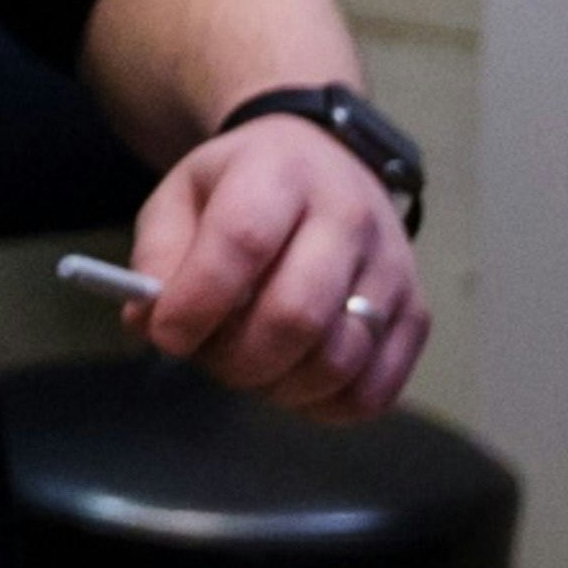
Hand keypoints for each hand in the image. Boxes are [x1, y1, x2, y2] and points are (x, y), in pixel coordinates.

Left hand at [122, 114, 427, 419]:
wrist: (323, 162)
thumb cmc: (240, 187)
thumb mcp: (181, 196)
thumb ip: (158, 255)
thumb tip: (149, 321)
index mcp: (279, 173)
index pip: (243, 241)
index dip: (198, 301)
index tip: (166, 336)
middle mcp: (349, 216)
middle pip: (296, 313)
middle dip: (237, 357)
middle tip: (208, 358)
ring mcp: (393, 267)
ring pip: (339, 358)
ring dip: (278, 385)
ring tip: (248, 366)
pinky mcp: (417, 313)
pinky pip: (376, 388)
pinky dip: (325, 405)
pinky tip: (292, 384)